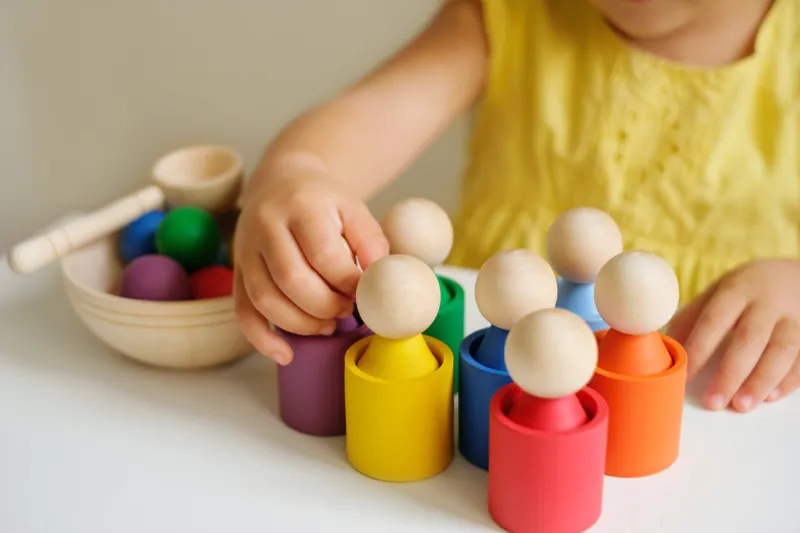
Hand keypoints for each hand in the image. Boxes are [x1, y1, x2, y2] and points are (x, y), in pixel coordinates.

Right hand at [233, 167, 387, 364]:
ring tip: (327, 326)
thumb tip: (381, 280)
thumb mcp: (353, 207)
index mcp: (301, 206)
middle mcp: (266, 226)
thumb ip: (371, 241)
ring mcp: (246, 250)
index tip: (364, 294)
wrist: (280, 181)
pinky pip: (243, 311)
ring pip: (265, 299)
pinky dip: (262, 339)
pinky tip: (286, 353)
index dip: (347, 283)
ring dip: (301, 324)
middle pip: (291, 279)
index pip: (323, 254)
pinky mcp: (237, 271)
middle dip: (325, 306)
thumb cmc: (322, 201)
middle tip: (346, 311)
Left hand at [668, 259, 799, 412]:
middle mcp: (768, 301)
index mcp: (737, 288)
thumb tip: (667, 346)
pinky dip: (788, 381)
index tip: (686, 376)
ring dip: (760, 381)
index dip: (699, 349)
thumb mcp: (719, 291)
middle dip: (731, 374)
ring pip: (781, 351)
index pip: (714, 320)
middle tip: (714, 402)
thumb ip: (694, 316)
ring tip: (741, 405)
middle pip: (749, 339)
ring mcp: (795, 316)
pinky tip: (769, 397)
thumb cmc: (747, 289)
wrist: (798, 276)